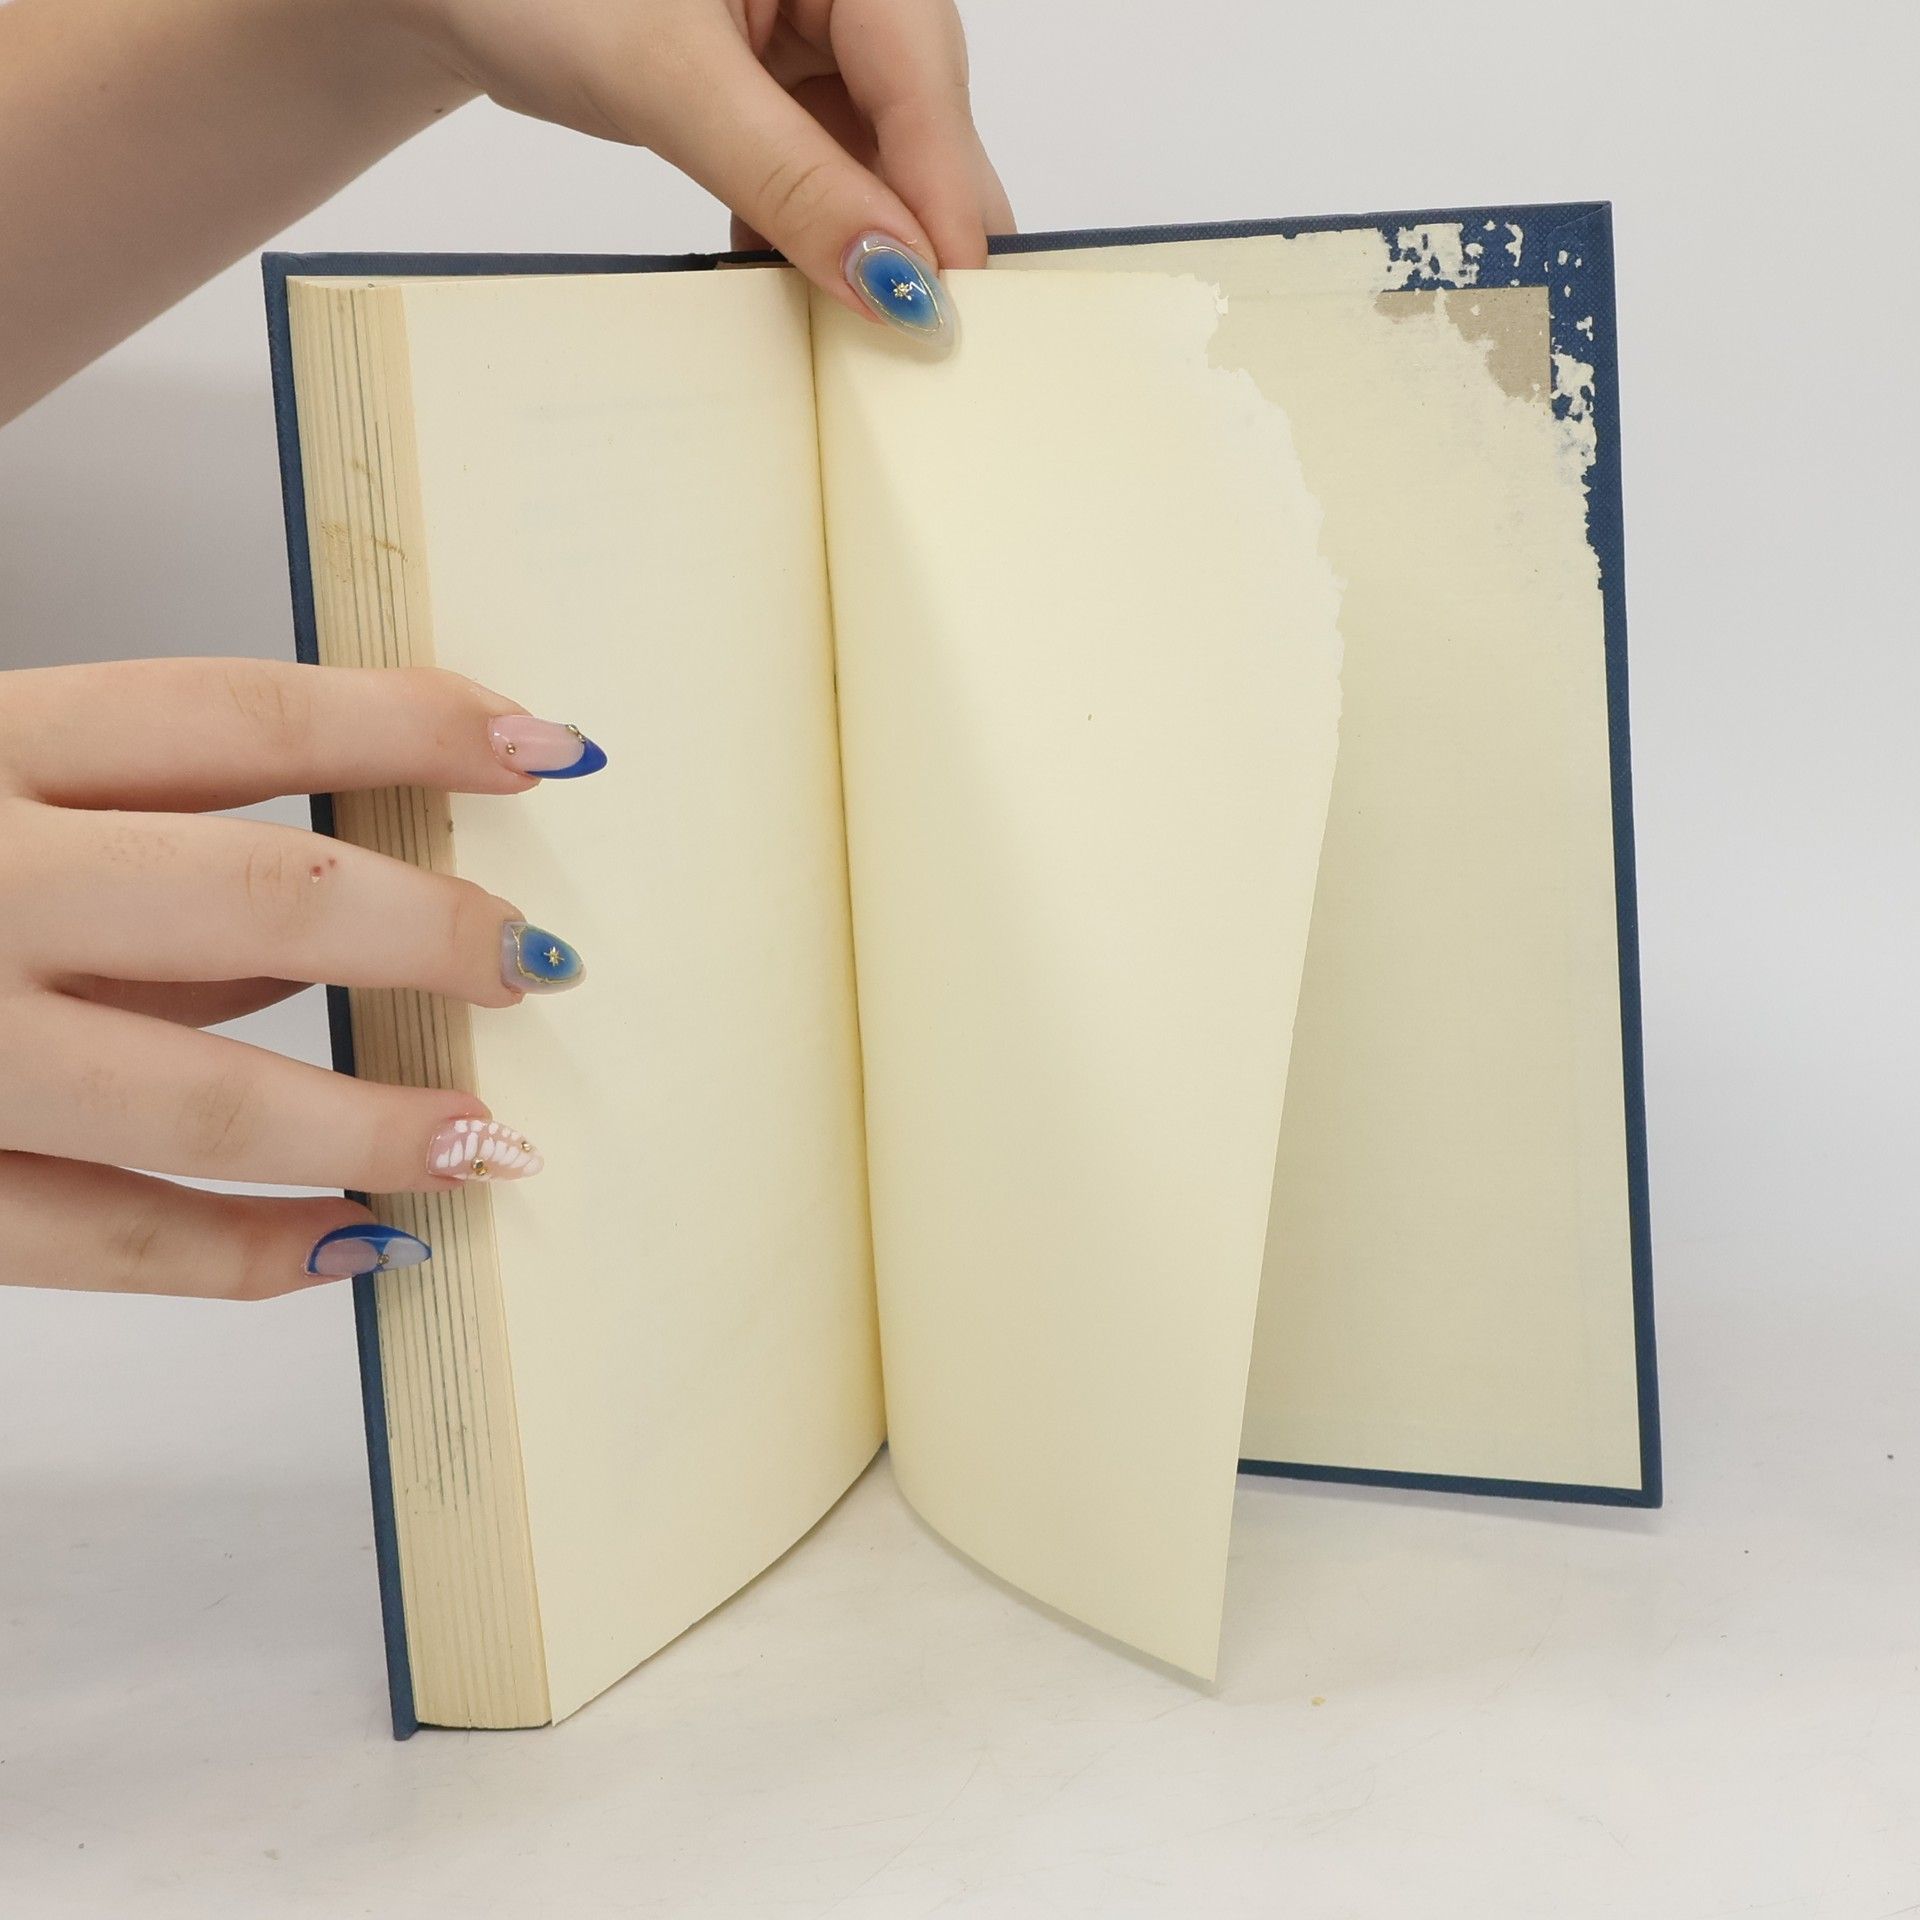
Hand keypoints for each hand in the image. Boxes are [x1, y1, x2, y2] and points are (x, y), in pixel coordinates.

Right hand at [0, 659, 598, 1299]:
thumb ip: (128, 852)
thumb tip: (326, 929)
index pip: (240, 716)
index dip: (412, 722)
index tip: (548, 744)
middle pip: (263, 895)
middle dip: (432, 932)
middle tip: (541, 966)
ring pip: (201, 1098)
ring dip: (372, 1126)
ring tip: (491, 1147)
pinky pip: (104, 1241)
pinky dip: (245, 1256)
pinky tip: (354, 1249)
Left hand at [407, 0, 1013, 313]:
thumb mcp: (668, 81)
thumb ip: (790, 180)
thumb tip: (889, 277)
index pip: (924, 79)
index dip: (945, 201)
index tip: (945, 307)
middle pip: (921, 125)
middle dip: (917, 231)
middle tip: (921, 344)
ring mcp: (815, 37)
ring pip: (878, 162)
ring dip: (864, 247)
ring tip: (859, 334)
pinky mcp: (780, 89)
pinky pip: (827, 175)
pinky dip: (813, 237)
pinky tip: (798, 292)